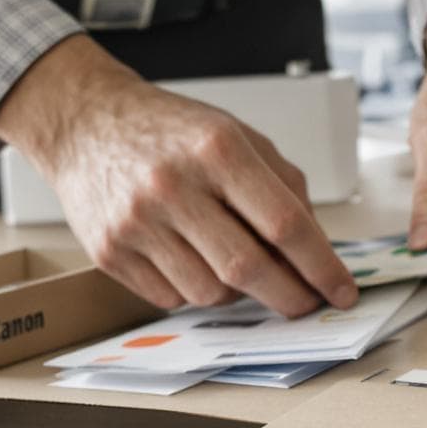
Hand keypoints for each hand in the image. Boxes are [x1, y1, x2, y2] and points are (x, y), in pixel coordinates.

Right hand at [0, 36, 357, 317]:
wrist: (84, 123)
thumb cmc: (170, 132)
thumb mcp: (236, 136)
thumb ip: (283, 187)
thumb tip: (318, 251)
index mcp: (217, 149)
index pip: (284, 223)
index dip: (321, 266)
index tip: (342, 291)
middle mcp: (174, 185)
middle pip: (248, 267)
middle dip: (290, 297)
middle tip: (307, 304)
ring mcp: (136, 222)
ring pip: (210, 293)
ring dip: (239, 294)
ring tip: (237, 266)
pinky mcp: (109, 251)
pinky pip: (171, 298)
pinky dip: (195, 291)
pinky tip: (193, 261)